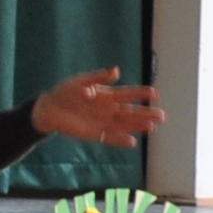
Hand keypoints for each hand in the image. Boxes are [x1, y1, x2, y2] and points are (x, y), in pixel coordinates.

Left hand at [30, 65, 162, 146]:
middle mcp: (108, 109)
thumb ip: (99, 77)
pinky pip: (110, 137)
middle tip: (162, 116)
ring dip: (137, 126)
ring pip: (124, 125)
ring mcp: (102, 122)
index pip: (128, 93)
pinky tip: (132, 141)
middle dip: (146, 113)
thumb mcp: (81, 81)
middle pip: (131, 112)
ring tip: (152, 127)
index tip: (155, 94)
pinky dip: (120, 140)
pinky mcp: (94, 133)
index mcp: (107, 94)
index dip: (141, 93)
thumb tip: (117, 71)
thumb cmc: (65, 92)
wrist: (49, 108)